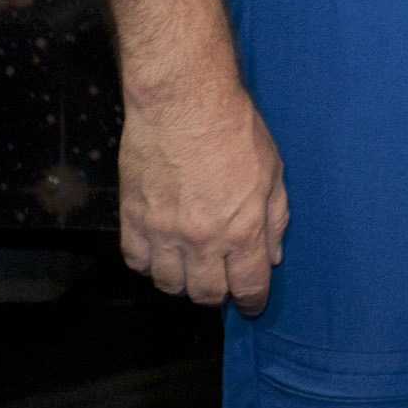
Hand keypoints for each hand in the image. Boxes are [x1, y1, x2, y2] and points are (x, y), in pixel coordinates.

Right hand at [117, 77, 287, 311]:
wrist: (183, 103)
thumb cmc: (235, 130)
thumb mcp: (273, 171)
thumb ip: (275, 218)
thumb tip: (272, 256)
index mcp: (243, 229)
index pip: (248, 285)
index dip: (252, 301)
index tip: (252, 304)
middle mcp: (203, 240)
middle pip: (207, 293)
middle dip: (218, 294)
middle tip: (221, 282)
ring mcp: (164, 233)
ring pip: (169, 284)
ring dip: (183, 282)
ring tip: (191, 269)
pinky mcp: (132, 219)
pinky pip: (136, 261)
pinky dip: (149, 264)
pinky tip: (160, 253)